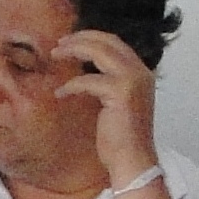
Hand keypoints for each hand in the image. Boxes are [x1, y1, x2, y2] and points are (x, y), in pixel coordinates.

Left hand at [54, 29, 160, 185]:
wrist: (132, 160)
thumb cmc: (121, 138)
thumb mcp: (117, 102)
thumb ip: (109, 82)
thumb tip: (86, 68)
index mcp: (142, 73)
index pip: (116, 43)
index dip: (91, 38)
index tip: (70, 41)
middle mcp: (141, 72)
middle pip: (107, 41)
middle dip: (80, 38)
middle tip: (59, 44)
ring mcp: (132, 81)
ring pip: (98, 52)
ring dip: (74, 50)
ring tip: (55, 55)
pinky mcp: (120, 93)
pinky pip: (87, 80)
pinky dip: (71, 85)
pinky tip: (60, 93)